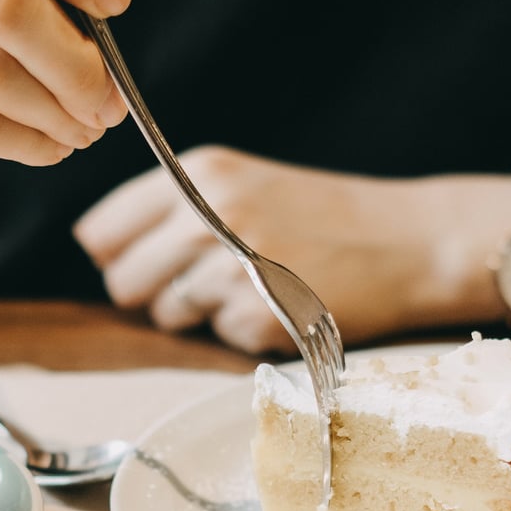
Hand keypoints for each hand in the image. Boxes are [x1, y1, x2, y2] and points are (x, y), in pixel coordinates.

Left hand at [74, 147, 510, 352]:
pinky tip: (280, 305)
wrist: (410, 241)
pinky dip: (242, 330)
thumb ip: (174, 206)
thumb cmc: (323, 215)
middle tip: (203, 281)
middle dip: (151, 291)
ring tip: (252, 287)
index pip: (100, 231)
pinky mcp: (257, 317)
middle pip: (121, 281)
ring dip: (198, 312)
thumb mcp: (243, 183)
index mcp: (198, 173)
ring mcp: (230, 269)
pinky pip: (215, 337)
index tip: (143, 259)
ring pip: (165, 314)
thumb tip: (102, 252)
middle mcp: (206, 215)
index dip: (116, 254)